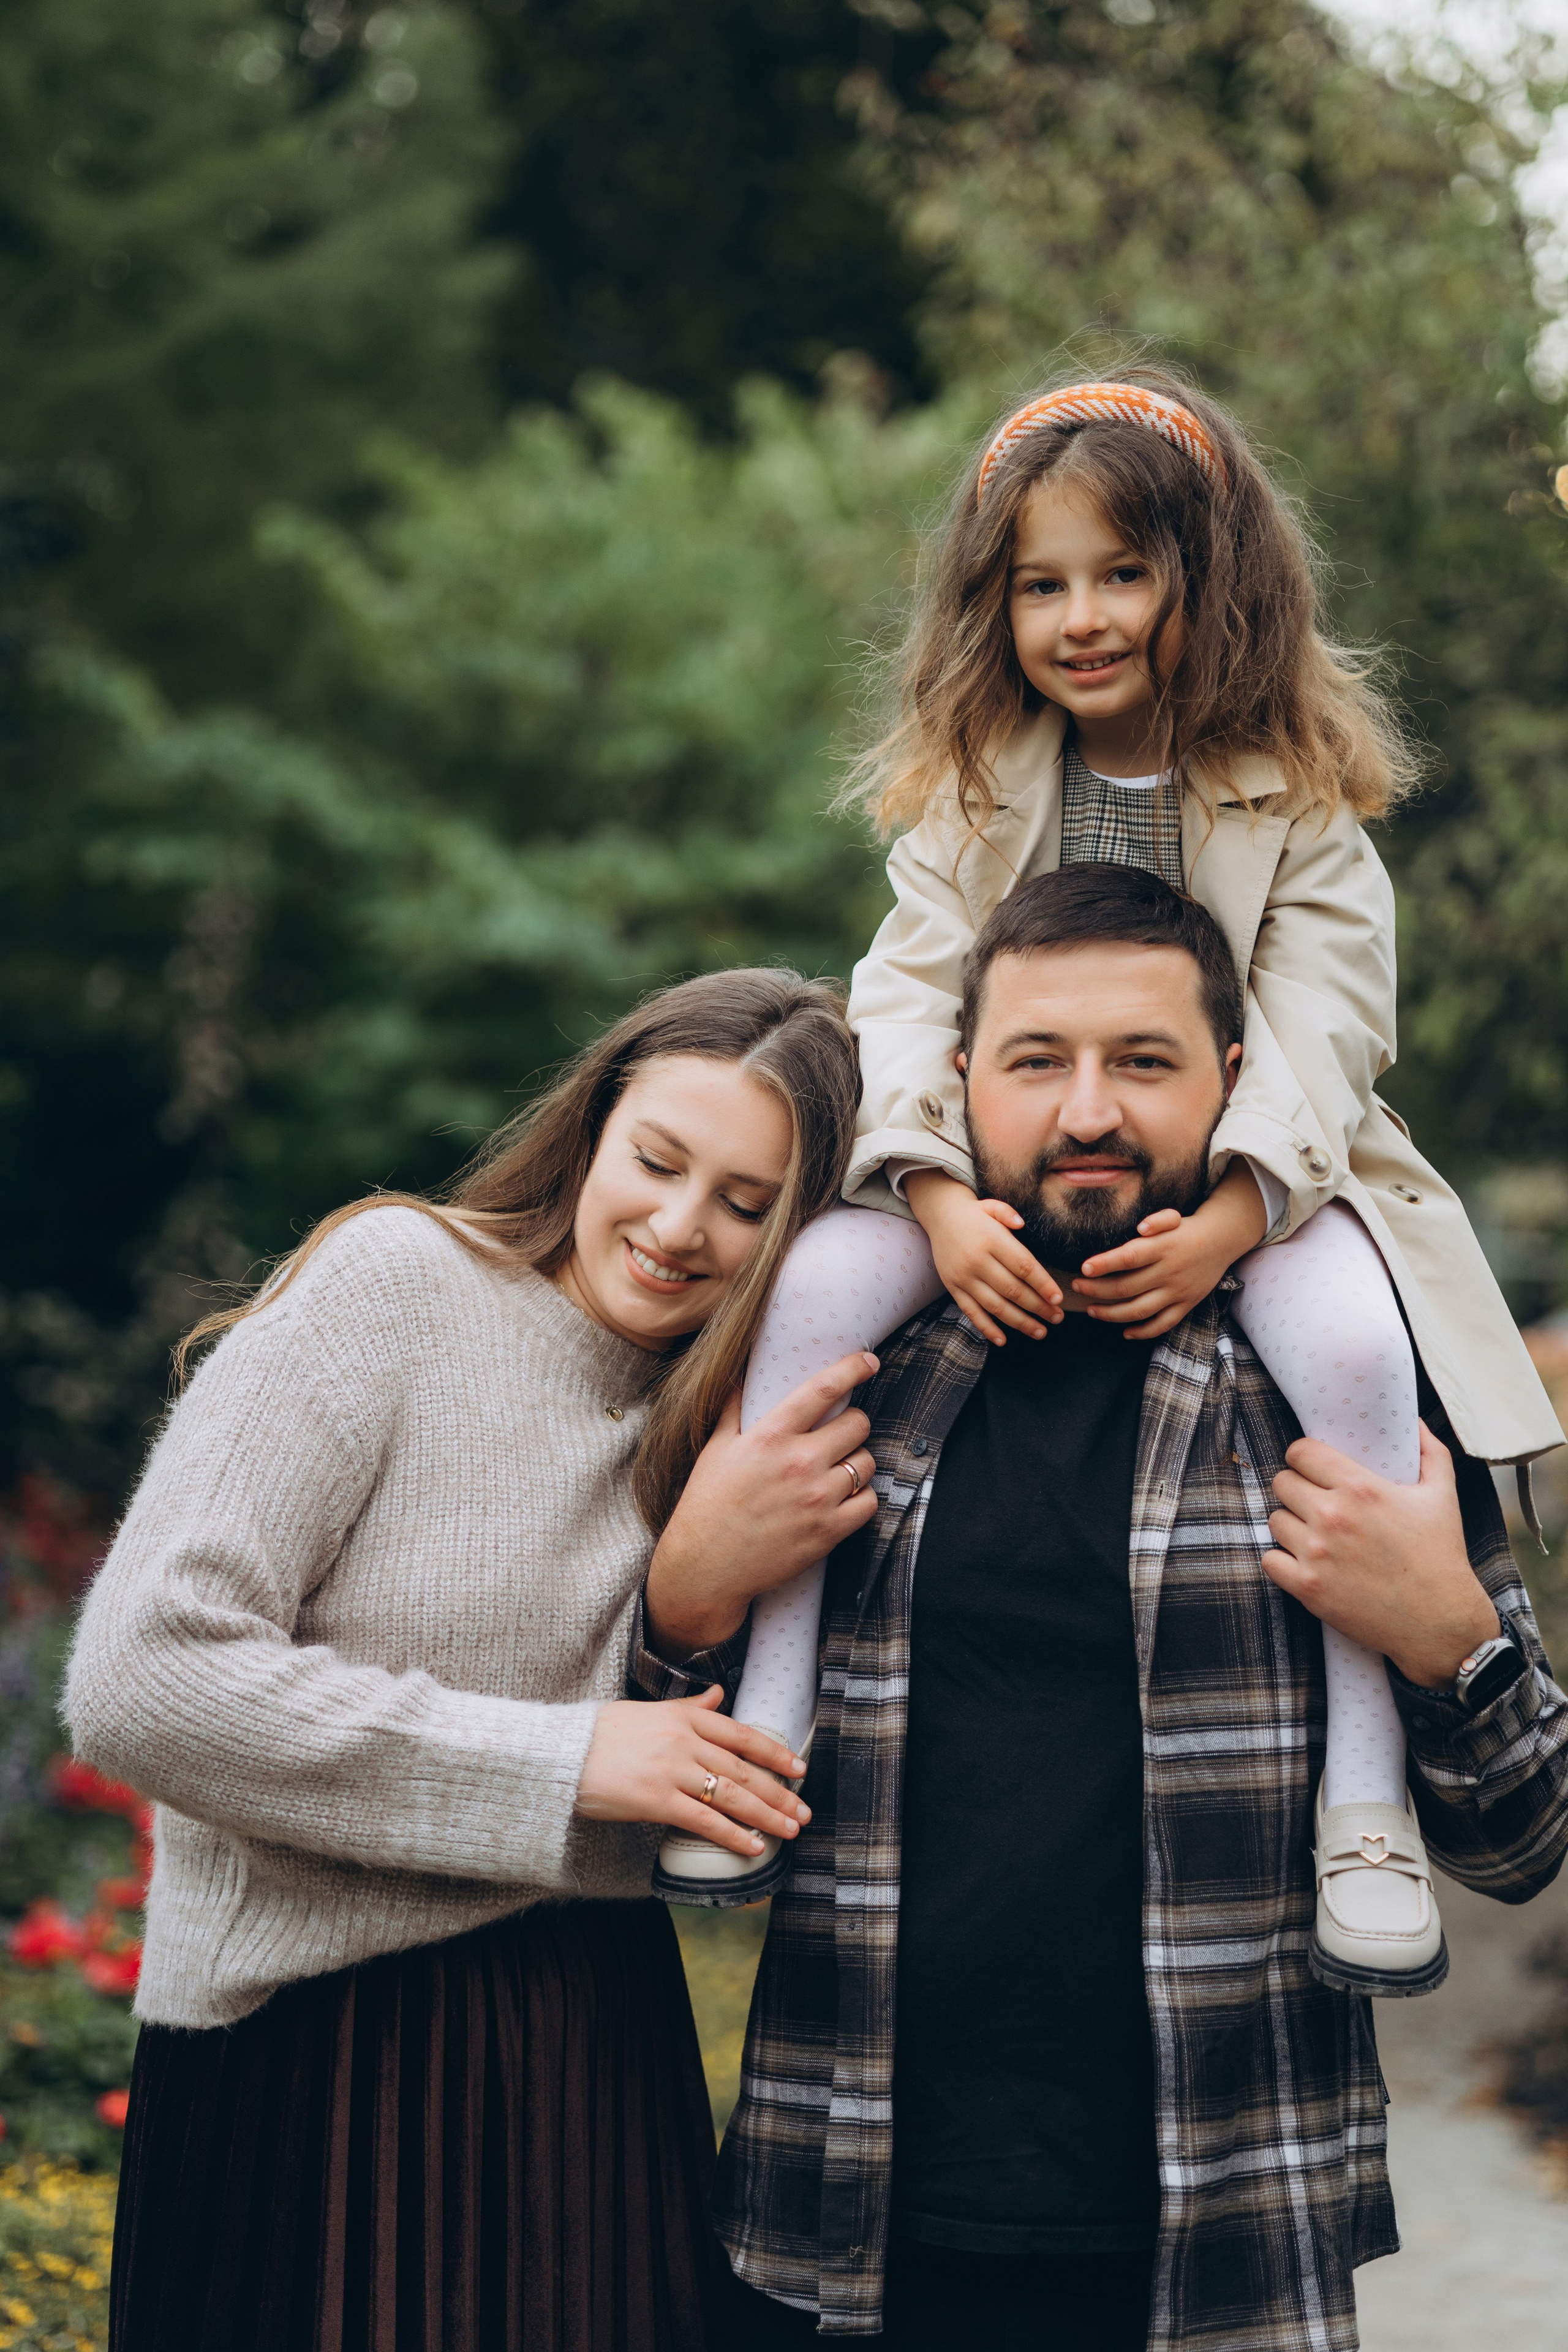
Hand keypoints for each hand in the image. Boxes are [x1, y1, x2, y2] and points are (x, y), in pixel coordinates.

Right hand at [576, 1686, 810, 1858]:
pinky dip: (733, 1835)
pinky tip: (753, 1847)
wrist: (559, 1753)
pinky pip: (704, 1821)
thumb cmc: (600, 1734)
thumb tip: (718, 1696)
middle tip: (803, 1810)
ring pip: (731, 1795)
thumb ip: (689, 1707)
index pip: (741, 1735)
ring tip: (790, 1830)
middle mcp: (683, 1740)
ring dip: (767, 1815)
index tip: (799, 1768)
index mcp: (683, 1716)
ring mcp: (672, 1770)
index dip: (774, 1754)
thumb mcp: (648, 1710)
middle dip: (779, 1792)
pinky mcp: (656, 1800)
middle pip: (743, 1769)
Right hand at [644, 1351, 880, 1655]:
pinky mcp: (829, 1531)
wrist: (705, 1567)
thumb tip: (740, 1377)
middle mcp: (799, 1462)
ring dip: (857, 1463)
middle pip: (858, 1425)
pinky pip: (869, 1502)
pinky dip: (861, 1499)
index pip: (823, 1389)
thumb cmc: (706, 1505)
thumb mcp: (716, 1450)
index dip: (853, 1369)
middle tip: (839, 1435)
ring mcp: (817, 1498)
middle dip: (853, 1425)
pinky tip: (842, 1500)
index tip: (868, 1361)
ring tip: (836, 1471)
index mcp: (770, 1436)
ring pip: (867, 1463)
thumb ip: (734, 1411)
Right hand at [905, 1168, 1062, 1345]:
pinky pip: (971, 1312)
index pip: (1023, 1266)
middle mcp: (976, 1260)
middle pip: (1013, 1290)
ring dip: (1019, 1322)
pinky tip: (1003, 1340)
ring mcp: (963, 1277)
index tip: (1058, 1299)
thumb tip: (1022, 1225)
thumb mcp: (992, 1206)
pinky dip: (986, 1328)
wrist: (940, 1218)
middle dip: (1038, 1307)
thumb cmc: (975, 1215)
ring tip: (1040, 1332)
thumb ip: (1008, 1214)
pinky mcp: (953, 1287)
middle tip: (1057, 1318)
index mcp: (991, 1239)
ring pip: (995, 1305)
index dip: (1042, 1284)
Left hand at [1074, 1161, 1266, 1339]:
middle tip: (1076, 1287)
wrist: (1221, 1241)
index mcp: (1163, 1248)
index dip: (1105, 1264)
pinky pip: (1163, 1324)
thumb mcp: (1173, 1217)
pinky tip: (1125, 1331)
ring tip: (1092, 1311)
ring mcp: (1178, 1291)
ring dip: (1112, 1314)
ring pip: (1140, 1310)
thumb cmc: (1186, 1229)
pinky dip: (1143, 1332)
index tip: (1084, 1268)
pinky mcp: (1186, 1305)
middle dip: (1097, 1290)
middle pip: (1127, 1287)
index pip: (1129, 1257)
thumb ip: (1157, 1220)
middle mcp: (1169, 1272)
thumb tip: (1141, 1229)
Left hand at [1261, 1423, 1499, 1687]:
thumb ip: (1429, 1451)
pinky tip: (1304, 1561)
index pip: (1300, 1452)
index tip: (1313, 1468)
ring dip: (1291, 1524)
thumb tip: (1415, 1421)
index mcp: (1360, 1488)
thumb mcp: (1442, 1495)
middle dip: (1297, 1489)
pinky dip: (1282, 1560)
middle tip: (1315, 1503)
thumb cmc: (1442, 1556)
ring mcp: (1316, 1553)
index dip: (1304, 1458)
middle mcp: (1332, 1516)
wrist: (1439, 1622)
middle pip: (1282, 1482)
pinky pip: (1269, 1559)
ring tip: (1315, 1534)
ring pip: (1275, 1520)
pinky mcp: (1307, 1587)